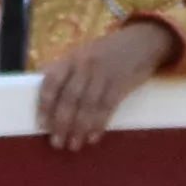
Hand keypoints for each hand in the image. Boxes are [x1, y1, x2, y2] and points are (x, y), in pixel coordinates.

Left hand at [35, 15, 171, 151]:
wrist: (142, 40)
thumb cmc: (107, 52)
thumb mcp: (83, 54)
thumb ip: (66, 71)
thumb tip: (45, 96)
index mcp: (72, 58)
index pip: (52, 81)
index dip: (45, 104)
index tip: (42, 125)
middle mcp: (85, 65)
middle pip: (69, 97)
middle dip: (61, 123)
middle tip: (57, 143)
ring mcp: (104, 73)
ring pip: (87, 105)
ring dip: (79, 128)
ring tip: (74, 145)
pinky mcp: (121, 83)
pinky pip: (107, 106)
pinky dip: (99, 124)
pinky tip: (93, 138)